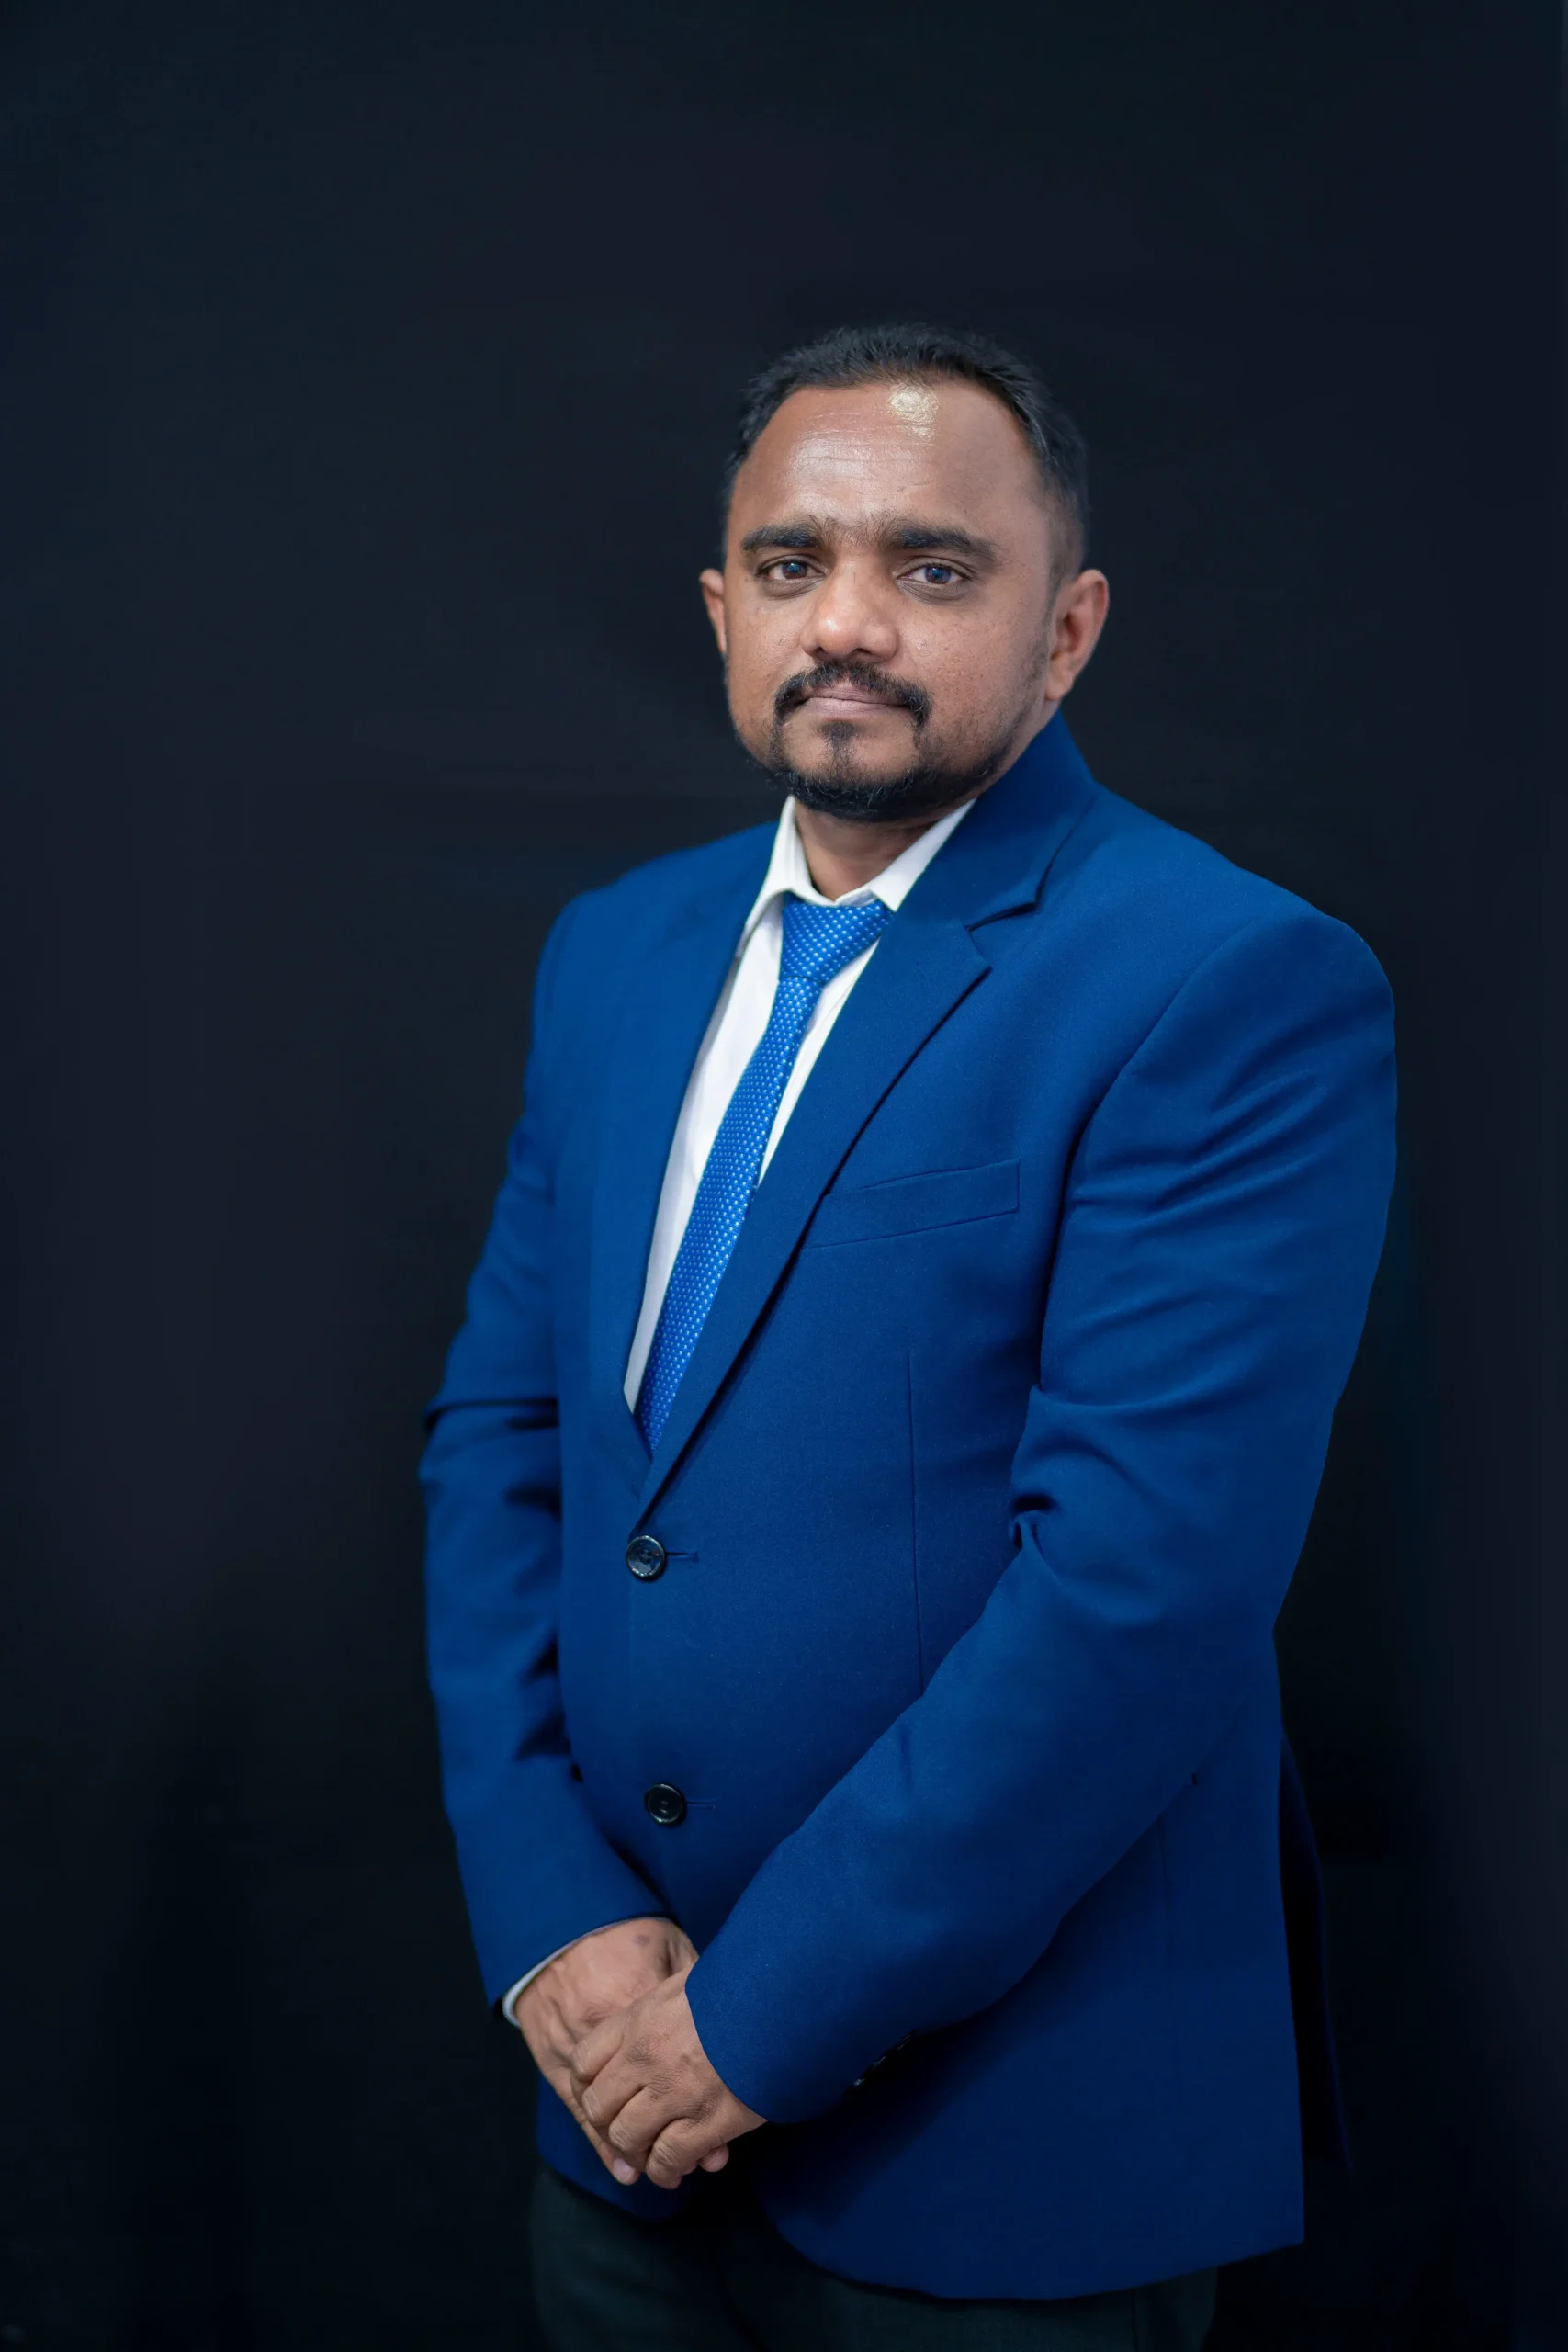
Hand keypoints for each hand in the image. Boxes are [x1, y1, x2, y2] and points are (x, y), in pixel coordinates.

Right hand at [513, 1918, 724, 2182]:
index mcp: (643, 2013)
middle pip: (642, 2109)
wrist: (567, 1929)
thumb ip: (696, 1992)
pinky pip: (578, 2111)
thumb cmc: (630, 1939)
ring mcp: (580, 2051)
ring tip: (662, 2168)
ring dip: (634, 2150)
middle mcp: (609, 2040)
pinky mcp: (556, 2059)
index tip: (721, 2141)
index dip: (700, 2115)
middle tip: (697, 2160)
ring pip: (607, 2119)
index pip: (677, 2081)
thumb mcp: (675, 1952)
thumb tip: (731, 2028)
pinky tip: (621, 2165)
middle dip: (668, 2143)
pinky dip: (600, 2141)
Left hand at [573, 1967, 765, 2189]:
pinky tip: (672, 2170)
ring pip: (627, 2139)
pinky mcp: (705, 2122)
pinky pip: (668, 2159)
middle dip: (609, 2124)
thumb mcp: (687, 1981)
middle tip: (625, 2132)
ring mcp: (673, 2093)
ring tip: (647, 2157)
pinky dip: (665, 2170)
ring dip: (635, 2153)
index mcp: (638, 2021)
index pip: (584, 2062)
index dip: (588, 2085)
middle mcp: (645, 2059)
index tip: (604, 2095)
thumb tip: (654, 2016)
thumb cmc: (738, 1986)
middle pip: (599, 2108)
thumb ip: (660, 2007)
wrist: (781, 2001)